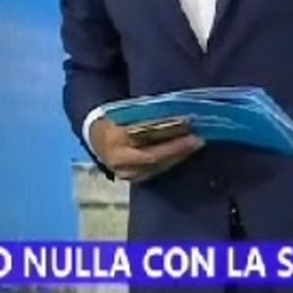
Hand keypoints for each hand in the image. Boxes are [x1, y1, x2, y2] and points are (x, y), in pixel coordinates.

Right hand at [89, 117, 204, 182]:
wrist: (94, 136)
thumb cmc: (111, 119)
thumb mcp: (123, 114)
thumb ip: (144, 118)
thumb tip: (174, 114)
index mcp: (115, 143)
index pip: (149, 149)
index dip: (172, 144)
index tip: (190, 133)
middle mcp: (119, 162)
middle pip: (155, 161)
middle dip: (179, 151)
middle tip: (198, 140)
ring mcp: (125, 173)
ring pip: (156, 169)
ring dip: (177, 158)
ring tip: (193, 146)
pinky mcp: (131, 178)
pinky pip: (154, 172)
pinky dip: (169, 162)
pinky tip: (181, 154)